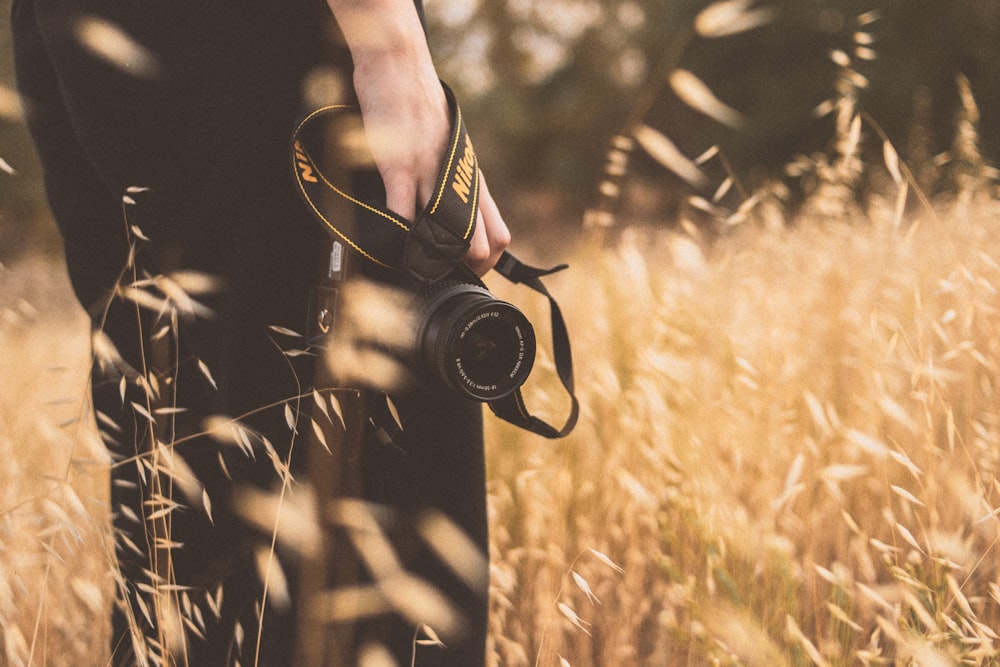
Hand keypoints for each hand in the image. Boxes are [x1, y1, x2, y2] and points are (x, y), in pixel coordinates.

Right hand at [328, 0, 509, 274]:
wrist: (400, 65)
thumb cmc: (419, 107)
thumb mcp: (449, 148)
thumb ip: (451, 182)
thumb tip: (447, 218)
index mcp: (472, 180)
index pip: (499, 236)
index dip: (488, 264)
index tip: (466, 272)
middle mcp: (458, 182)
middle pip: (482, 246)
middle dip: (463, 269)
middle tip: (440, 273)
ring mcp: (431, 176)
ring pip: (449, 237)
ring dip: (432, 258)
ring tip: (415, 263)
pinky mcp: (400, 167)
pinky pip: (402, 215)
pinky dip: (396, 237)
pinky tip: (388, 242)